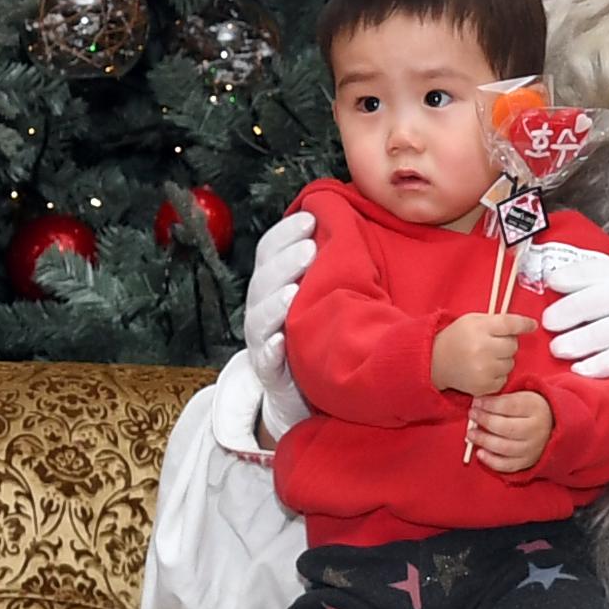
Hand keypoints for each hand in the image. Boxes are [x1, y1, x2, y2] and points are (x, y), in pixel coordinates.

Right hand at [241, 208, 317, 439]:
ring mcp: (262, 341)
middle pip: (264, 280)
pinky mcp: (268, 372)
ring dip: (274, 304)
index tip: (310, 217)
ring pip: (259, 318)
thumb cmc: (315, 332)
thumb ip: (325, 264)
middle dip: (284, 263)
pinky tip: (280, 341)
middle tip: (309, 248)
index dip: (285, 233)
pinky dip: (270, 350)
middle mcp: (262, 308)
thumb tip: (349, 223)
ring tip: (291, 292)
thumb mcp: (318, 294)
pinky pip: (265, 360)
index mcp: (272, 284)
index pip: (270, 251)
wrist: (299, 391)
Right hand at [431, 311, 534, 396]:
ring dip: (503, 360)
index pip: (510, 324)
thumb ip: (497, 320)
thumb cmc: (458, 338)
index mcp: (480, 328)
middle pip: (513, 345)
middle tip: (492, 344)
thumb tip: (526, 324)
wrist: (436, 362)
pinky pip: (504, 379)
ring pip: (511, 363)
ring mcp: (483, 369)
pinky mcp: (483, 386)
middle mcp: (482, 348)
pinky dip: (497, 375)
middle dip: (507, 344)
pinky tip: (483, 370)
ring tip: (486, 358)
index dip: (524, 324)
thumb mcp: (473, 321)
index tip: (532, 325)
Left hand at [468, 390, 552, 474]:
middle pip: (506, 428)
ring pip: (504, 447)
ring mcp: (532, 448)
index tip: (476, 401)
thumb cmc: (529, 409)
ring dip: (484, 440)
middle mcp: (536, 429)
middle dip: (485, 421)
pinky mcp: (527, 462)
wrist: (552, 427)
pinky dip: (491, 461)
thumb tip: (477, 402)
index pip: (509, 406)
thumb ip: (503, 398)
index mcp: (535, 408)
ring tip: (471, 434)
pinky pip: (506, 465)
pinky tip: (480, 452)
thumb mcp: (522, 396)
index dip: (489, 404)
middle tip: (472, 415)